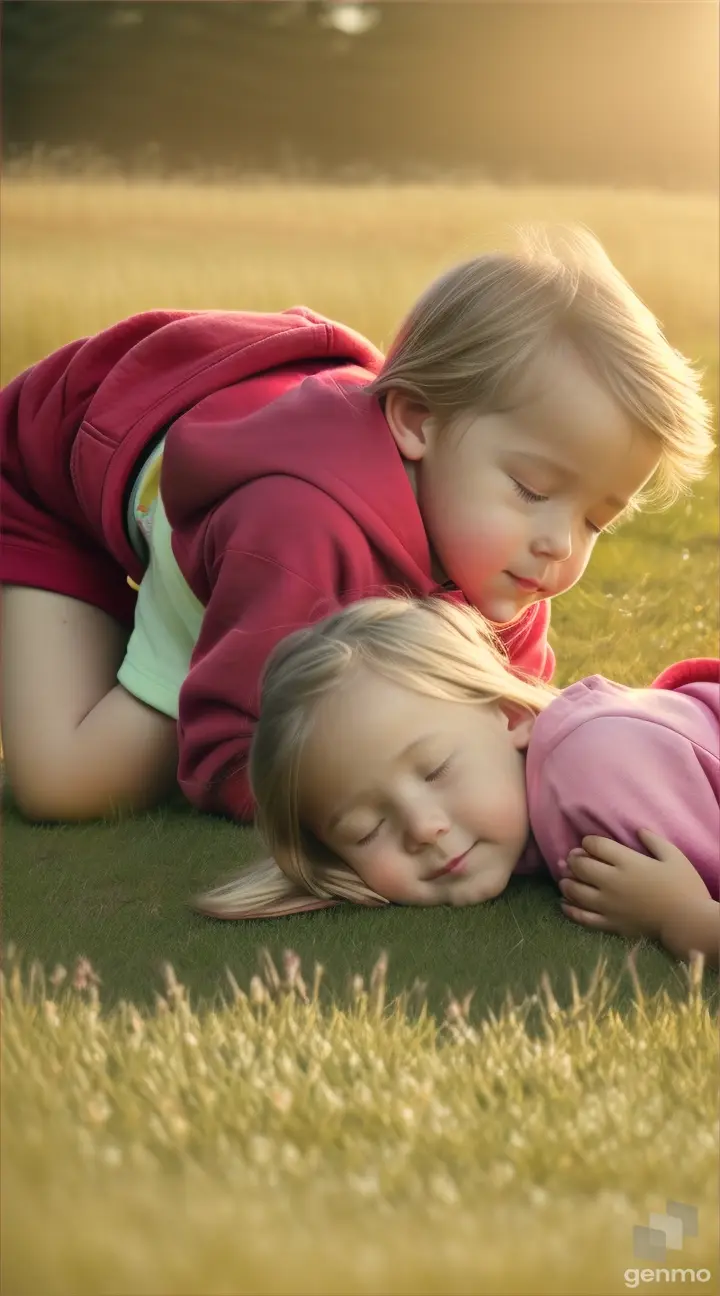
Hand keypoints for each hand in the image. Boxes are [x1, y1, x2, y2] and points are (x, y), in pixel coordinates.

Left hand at [558, 830, 711, 940]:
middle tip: (573, 859)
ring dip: (566, 883)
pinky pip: (582, 917)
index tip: (589, 844)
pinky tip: (564, 905)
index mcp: (626, 862)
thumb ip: (653, 840)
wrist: (687, 922)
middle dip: (573, 860)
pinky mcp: (610, 924)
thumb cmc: (684, 887)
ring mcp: (608, 904)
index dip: (587, 842)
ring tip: (565, 880)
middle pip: (580, 866)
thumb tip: (638, 830)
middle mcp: (611, 881)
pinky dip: (569, 910)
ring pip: (575, 891)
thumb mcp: (673, 856)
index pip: (595, 845)